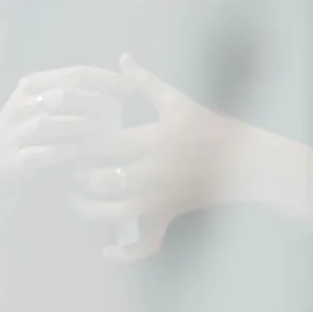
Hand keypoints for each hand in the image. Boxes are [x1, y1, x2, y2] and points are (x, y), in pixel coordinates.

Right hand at [0, 66, 129, 196]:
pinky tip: (86, 152)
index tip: (133, 88)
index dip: (108, 79)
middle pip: (67, 95)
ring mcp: (16, 132)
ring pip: (54, 123)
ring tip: (110, 131)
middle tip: (122, 111)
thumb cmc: (27, 129)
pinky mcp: (16, 159)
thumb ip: (76, 87)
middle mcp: (23, 104)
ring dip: (86, 126)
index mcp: (33, 84)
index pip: (76, 74)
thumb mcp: (45, 101)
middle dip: (99, 101)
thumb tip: (120, 73)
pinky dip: (68, 151)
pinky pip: (45, 153)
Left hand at [72, 54, 234, 261]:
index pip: (106, 142)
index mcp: (155, 139)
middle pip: (103, 180)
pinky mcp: (169, 214)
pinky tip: (105, 251)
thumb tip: (121, 58)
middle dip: (78, 176)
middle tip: (67, 167)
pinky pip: (147, 242)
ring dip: (89, 210)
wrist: (246, 160)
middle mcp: (155, 171)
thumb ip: (145, 82)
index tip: (67, 136)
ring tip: (76, 199)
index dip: (81, 141)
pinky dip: (125, 253)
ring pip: (115, 213)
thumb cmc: (210, 126)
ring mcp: (161, 197)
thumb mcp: (178, 101)